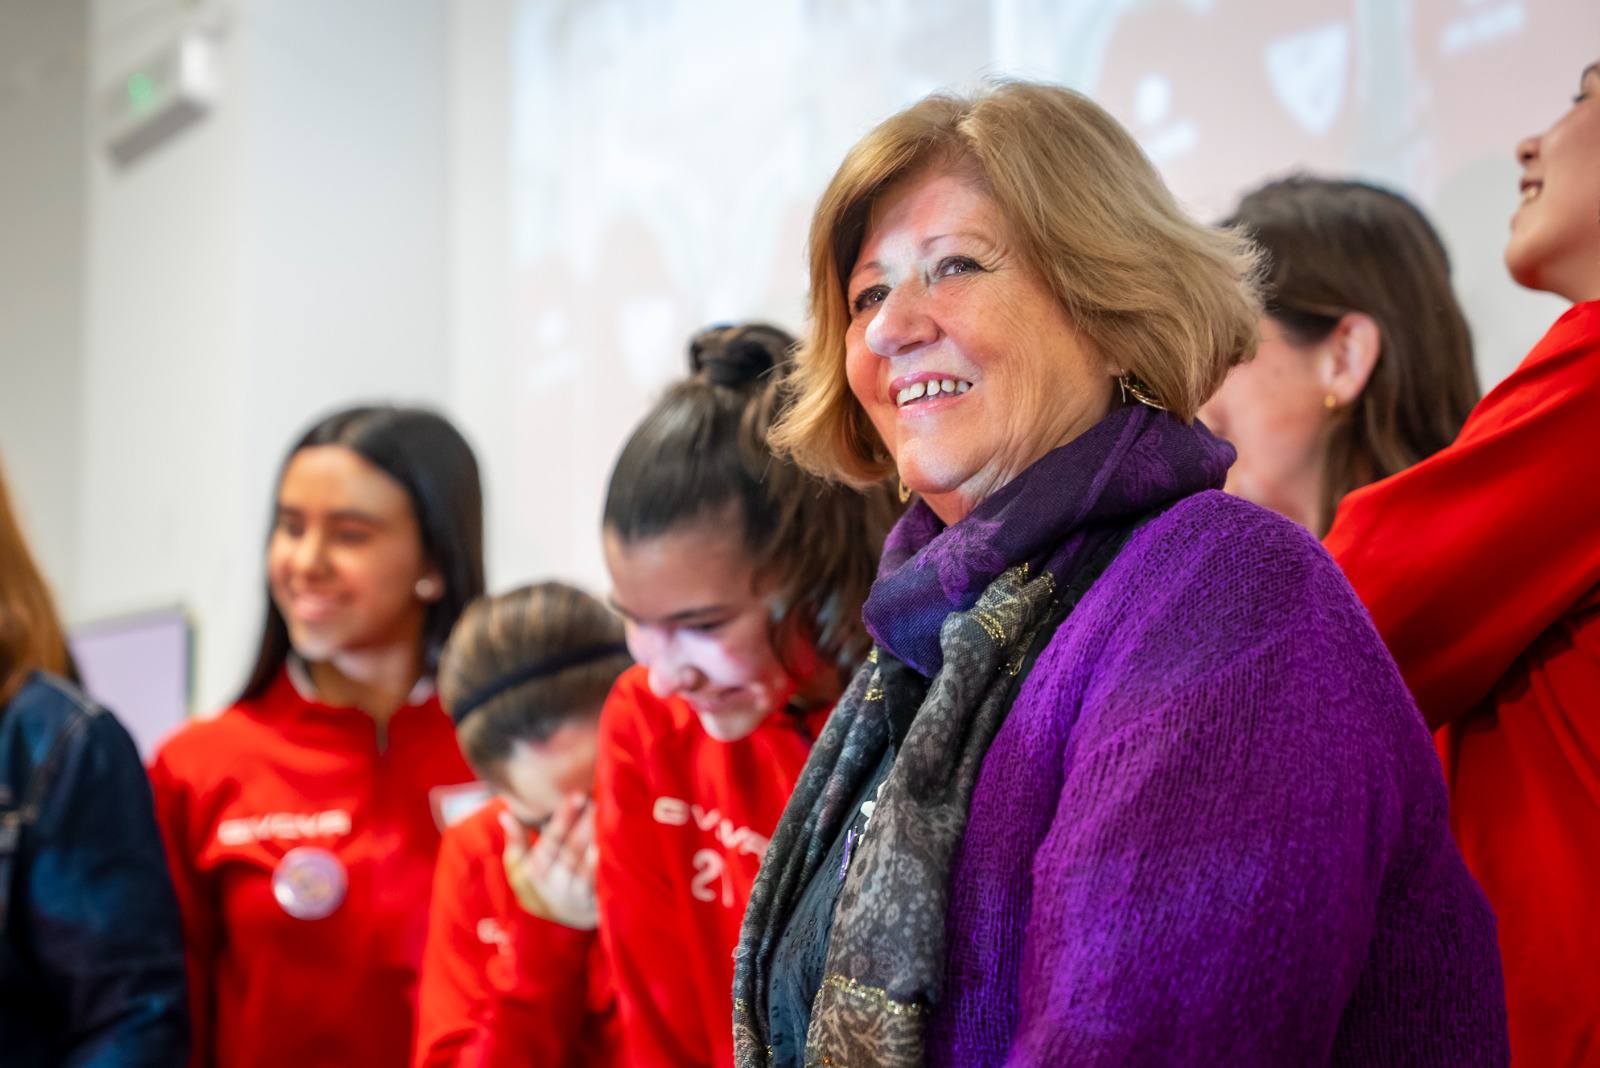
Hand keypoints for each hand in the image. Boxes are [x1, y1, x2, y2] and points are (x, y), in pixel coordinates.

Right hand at [499, 795, 598, 930]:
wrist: (560, 923)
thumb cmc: (538, 884)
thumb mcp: (518, 867)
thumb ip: (515, 840)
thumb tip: (505, 814)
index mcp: (534, 871)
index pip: (551, 839)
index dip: (564, 817)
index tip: (577, 795)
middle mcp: (553, 885)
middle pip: (571, 850)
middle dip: (585, 824)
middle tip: (598, 799)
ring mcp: (575, 896)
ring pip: (586, 865)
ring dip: (597, 841)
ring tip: (607, 817)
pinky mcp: (593, 904)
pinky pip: (599, 884)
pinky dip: (603, 867)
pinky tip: (611, 848)